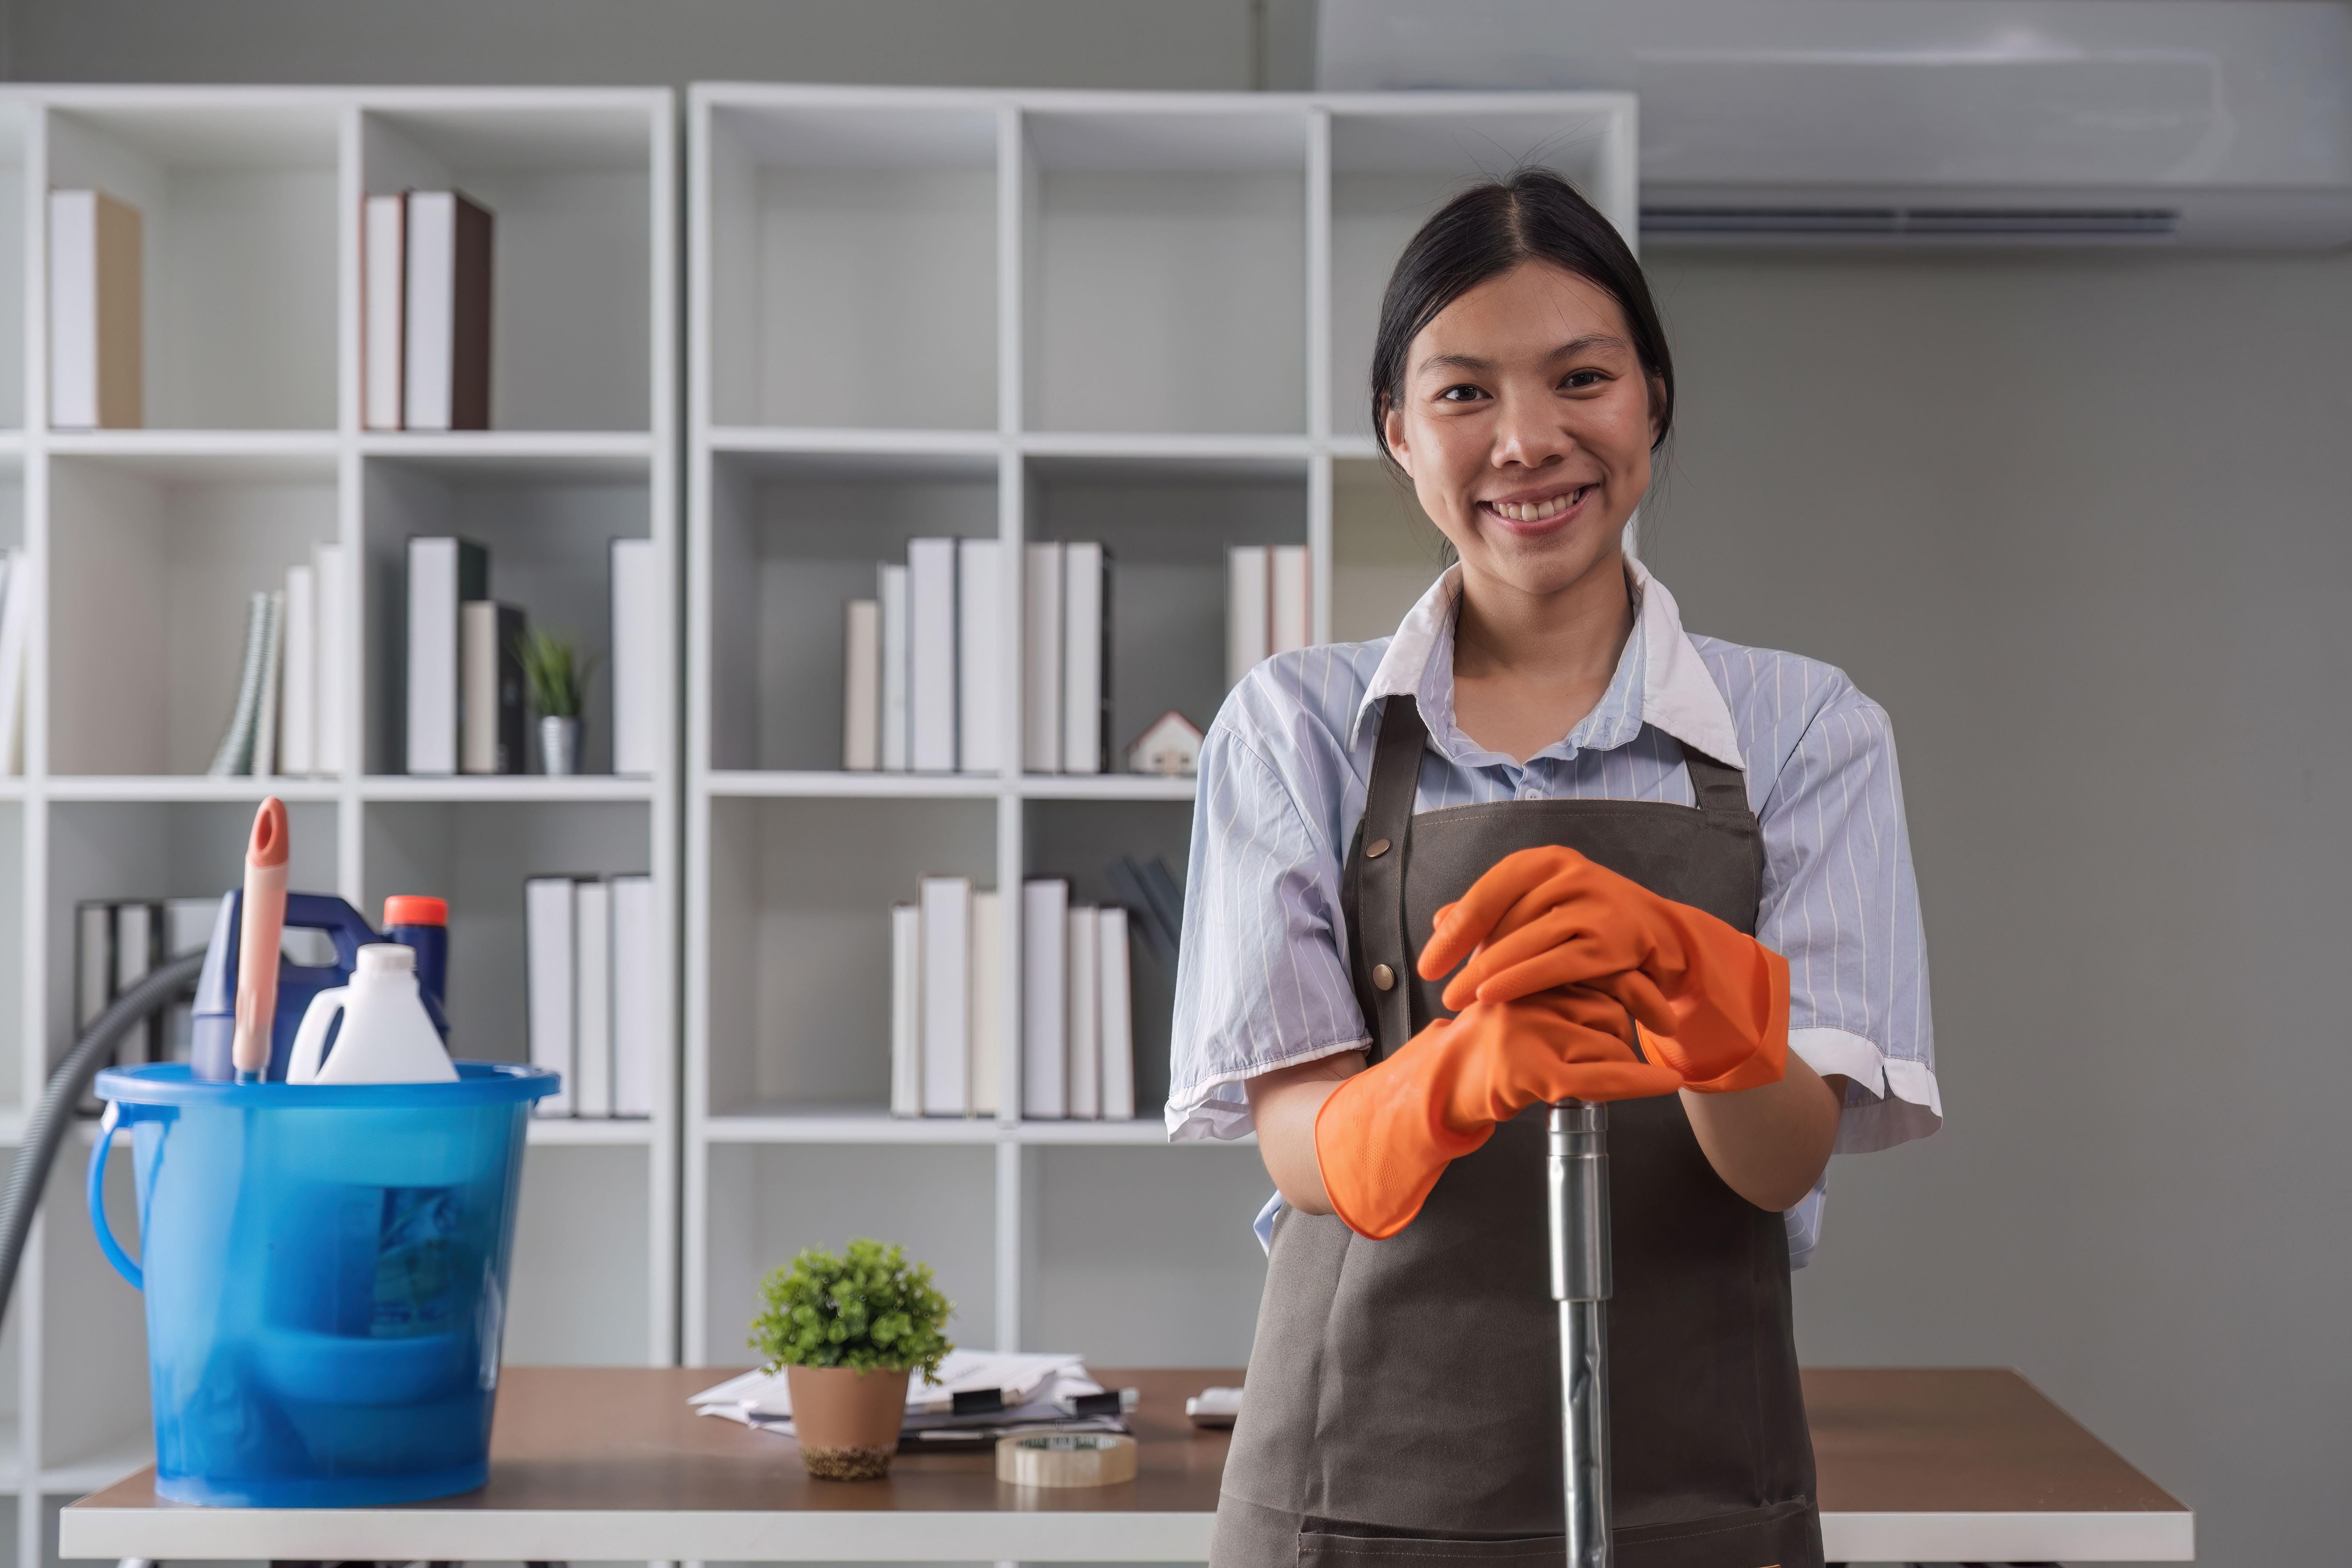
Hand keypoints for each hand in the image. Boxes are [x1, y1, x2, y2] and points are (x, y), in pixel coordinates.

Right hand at [1313, 990, 1681, 1238]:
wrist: (1438, 1084)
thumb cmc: (1486, 1046)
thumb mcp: (1516, 996)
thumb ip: (1553, 977)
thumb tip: (1619, 972)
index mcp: (1522, 966)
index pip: (1598, 971)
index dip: (1635, 991)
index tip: (1657, 1007)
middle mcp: (1525, 992)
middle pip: (1609, 1010)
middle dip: (1620, 1035)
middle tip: (1602, 1053)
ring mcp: (1528, 1030)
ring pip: (1608, 1043)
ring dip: (1617, 1065)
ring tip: (1592, 1075)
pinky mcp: (1532, 1070)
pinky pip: (1601, 1077)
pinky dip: (1639, 1082)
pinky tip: (1666, 1083)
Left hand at [1417, 845, 1789, 1094]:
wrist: (1659, 934)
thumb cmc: (1586, 921)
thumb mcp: (1540, 905)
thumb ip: (1494, 912)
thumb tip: (1440, 920)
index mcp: (1544, 862)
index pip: (1486, 895)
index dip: (1453, 932)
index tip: (1427, 965)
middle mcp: (1570, 874)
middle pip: (1503, 922)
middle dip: (1467, 961)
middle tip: (1439, 991)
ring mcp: (1594, 906)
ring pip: (1525, 944)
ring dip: (1485, 976)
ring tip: (1457, 1001)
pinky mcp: (1612, 941)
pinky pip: (1555, 965)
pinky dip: (1519, 981)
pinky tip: (1490, 997)